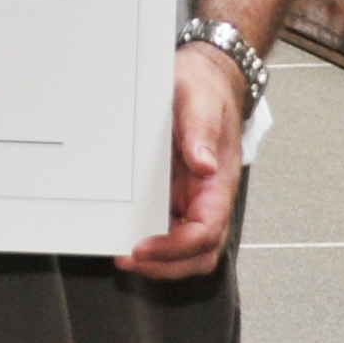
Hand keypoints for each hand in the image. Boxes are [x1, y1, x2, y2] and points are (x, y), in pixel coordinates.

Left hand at [117, 44, 246, 279]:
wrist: (206, 78)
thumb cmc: (205, 90)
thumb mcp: (200, 100)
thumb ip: (201, 131)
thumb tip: (203, 164)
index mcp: (218, 181)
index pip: (206, 231)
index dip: (176, 247)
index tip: (143, 248)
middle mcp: (208, 195)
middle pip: (199, 251)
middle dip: (167, 265)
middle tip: (128, 260)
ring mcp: (194, 196)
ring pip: (186, 246)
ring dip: (160, 259)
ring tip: (125, 254)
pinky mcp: (178, 191)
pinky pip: (170, 225)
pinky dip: (153, 239)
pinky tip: (128, 232)